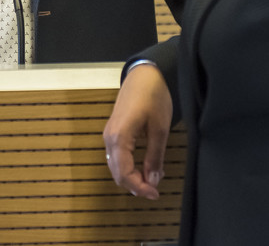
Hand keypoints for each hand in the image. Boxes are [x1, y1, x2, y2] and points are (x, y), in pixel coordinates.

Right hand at [102, 63, 171, 199]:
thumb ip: (155, 156)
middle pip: (117, 173)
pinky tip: (142, 167)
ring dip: (131, 177)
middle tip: (155, 190)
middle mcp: (109, 138)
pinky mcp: (113, 131)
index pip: (124, 174)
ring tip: (151, 180)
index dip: (139, 188)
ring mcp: (109, 134)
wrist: (144, 73)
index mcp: (119, 138)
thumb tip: (152, 181)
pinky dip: (128, 167)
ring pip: (116, 166)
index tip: (156, 194)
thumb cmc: (153, 97)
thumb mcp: (159, 128)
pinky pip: (116, 157)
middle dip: (135, 185)